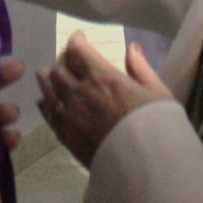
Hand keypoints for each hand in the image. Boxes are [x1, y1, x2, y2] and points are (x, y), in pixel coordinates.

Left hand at [36, 32, 168, 166]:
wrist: (145, 165)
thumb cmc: (156, 126)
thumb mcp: (157, 92)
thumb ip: (140, 68)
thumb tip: (132, 48)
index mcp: (102, 77)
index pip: (77, 50)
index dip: (75, 40)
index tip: (78, 37)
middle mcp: (80, 93)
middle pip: (59, 69)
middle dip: (62, 59)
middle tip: (66, 59)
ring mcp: (70, 116)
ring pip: (48, 90)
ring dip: (47, 79)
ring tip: (45, 74)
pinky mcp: (66, 137)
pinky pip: (49, 115)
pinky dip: (45, 105)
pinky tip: (44, 102)